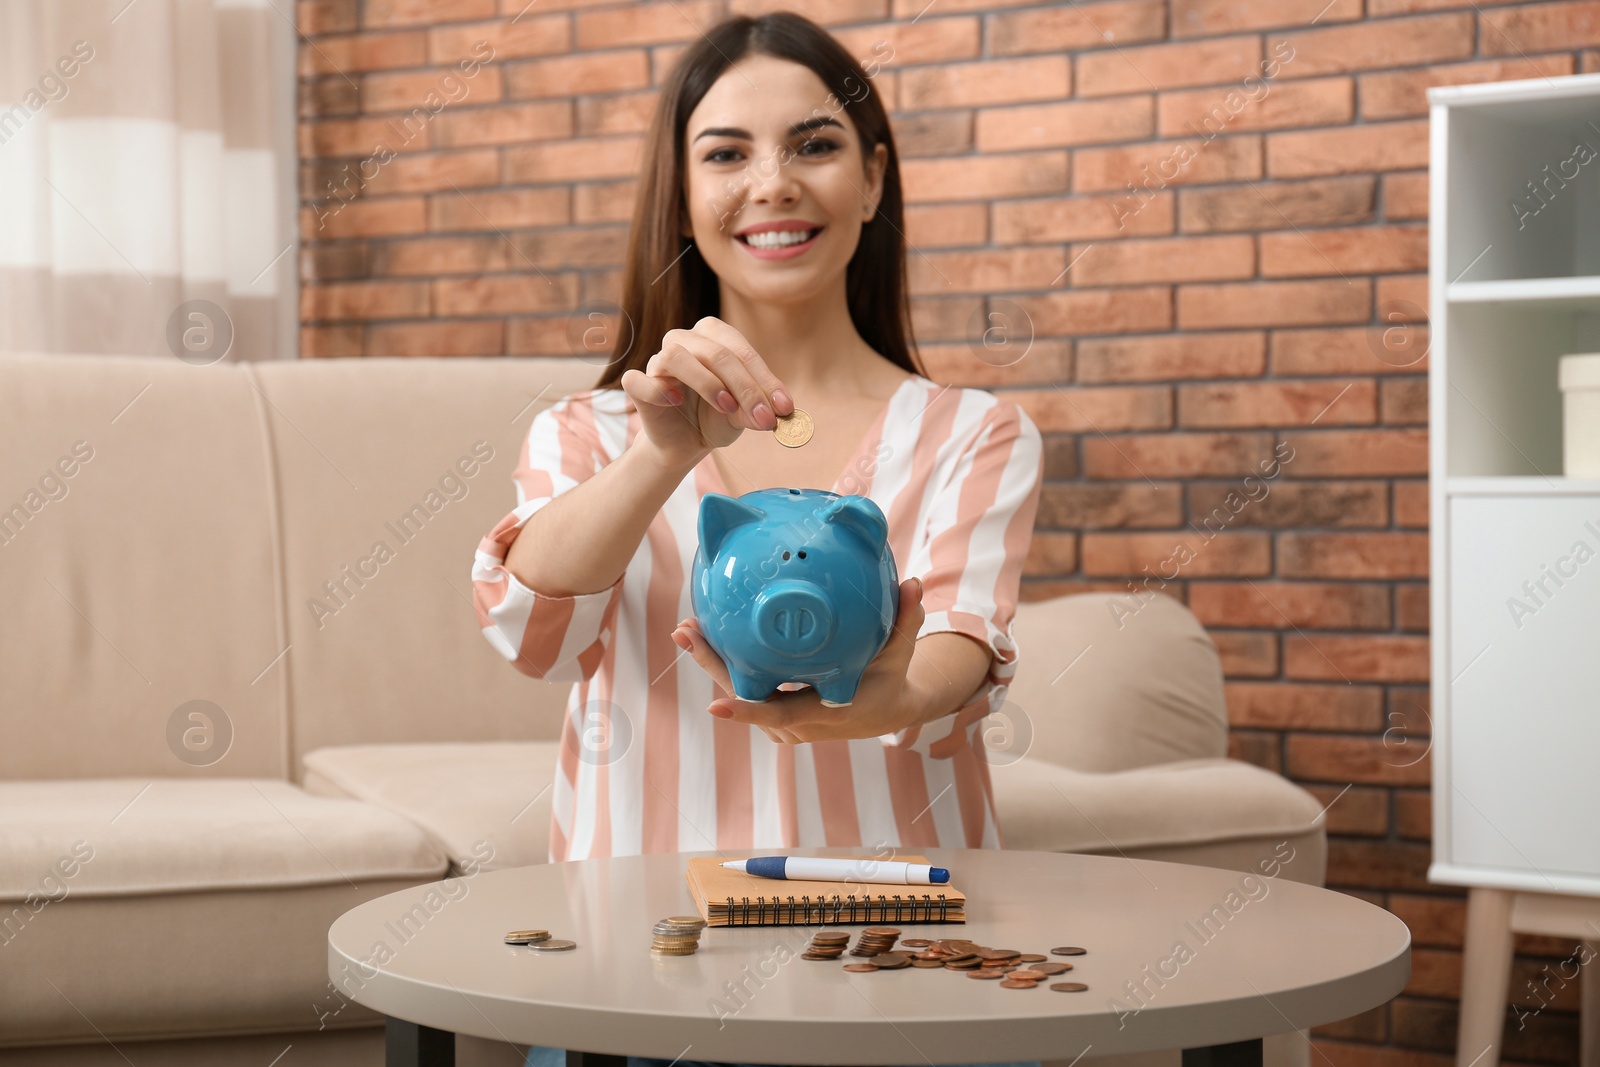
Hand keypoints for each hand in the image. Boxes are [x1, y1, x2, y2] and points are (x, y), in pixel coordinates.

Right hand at [620, 316, 793, 468]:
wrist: (685, 443)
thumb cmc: (715, 418)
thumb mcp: (742, 414)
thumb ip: (754, 408)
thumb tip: (771, 415)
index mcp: (713, 336)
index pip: (741, 351)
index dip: (765, 380)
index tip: (785, 408)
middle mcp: (684, 340)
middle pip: (715, 353)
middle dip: (744, 387)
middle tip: (763, 417)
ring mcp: (658, 360)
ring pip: (676, 356)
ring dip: (706, 382)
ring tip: (727, 408)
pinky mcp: (639, 385)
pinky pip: (640, 380)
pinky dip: (659, 389)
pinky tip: (677, 402)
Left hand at [669, 577, 926, 743]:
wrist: (885, 711)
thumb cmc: (890, 679)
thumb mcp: (901, 653)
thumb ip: (906, 620)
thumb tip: (915, 583)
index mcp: (823, 714)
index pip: (779, 716)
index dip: (746, 713)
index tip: (714, 707)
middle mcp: (795, 724)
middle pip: (743, 697)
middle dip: (711, 665)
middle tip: (685, 632)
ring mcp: (781, 722)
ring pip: (738, 690)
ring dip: (710, 661)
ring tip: (686, 628)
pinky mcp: (774, 712)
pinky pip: (744, 685)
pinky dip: (724, 661)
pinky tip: (705, 632)